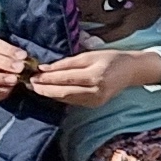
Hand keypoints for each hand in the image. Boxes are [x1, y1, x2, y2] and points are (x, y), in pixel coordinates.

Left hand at [27, 46, 160, 105]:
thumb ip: (67, 63)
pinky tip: (50, 91)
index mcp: (96, 75)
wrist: (131, 71)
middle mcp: (96, 91)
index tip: (33, 75)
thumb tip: (44, 68)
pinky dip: (59, 96)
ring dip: (49, 94)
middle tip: (30, 83)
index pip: (66, 78)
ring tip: (36, 87)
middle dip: (45, 89)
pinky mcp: (94, 105)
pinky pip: (72, 101)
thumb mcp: (89, 55)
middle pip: (64, 92)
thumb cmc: (111, 59)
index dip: (48, 78)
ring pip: (66, 99)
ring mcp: (95, 100)